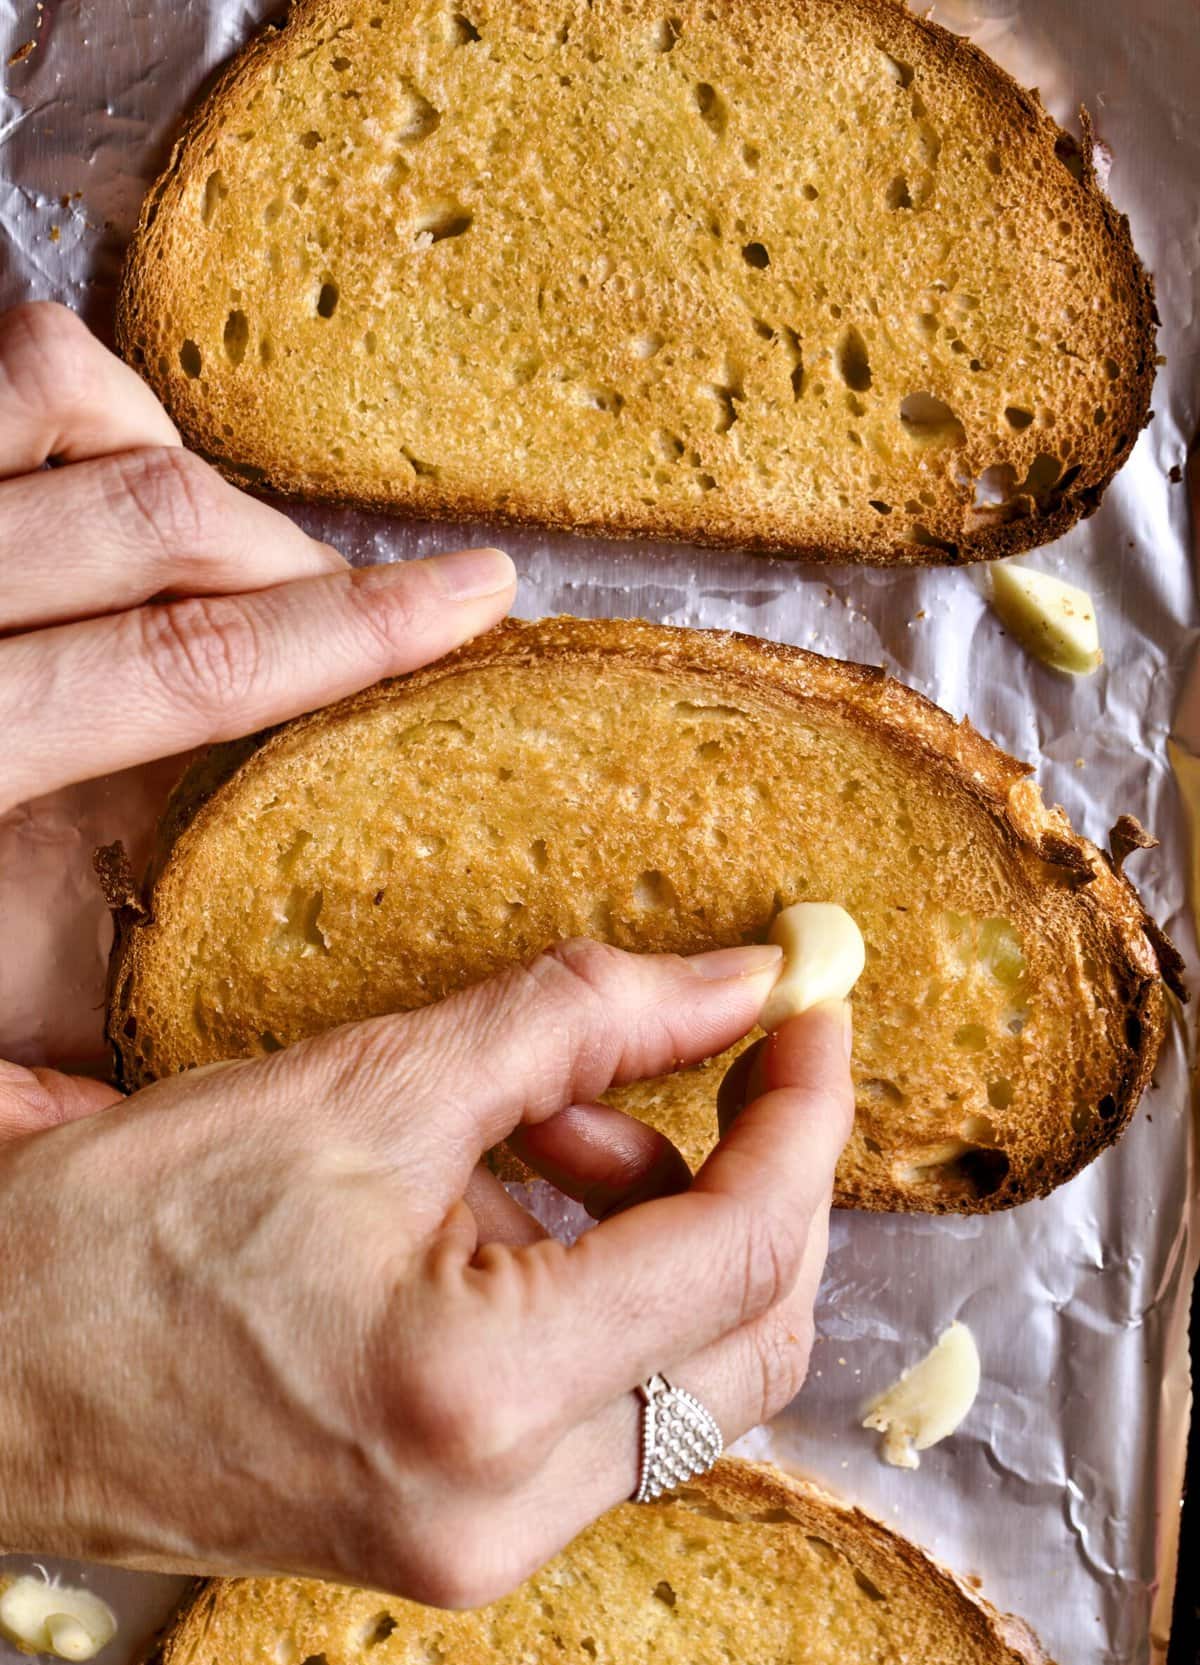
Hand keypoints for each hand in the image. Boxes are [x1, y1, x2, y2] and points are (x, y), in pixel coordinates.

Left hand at [0, 301, 514, 1066]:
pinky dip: (91, 404)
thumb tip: (278, 973)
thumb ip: (119, 962)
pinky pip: (7, 367)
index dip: (352, 632)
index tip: (473, 600)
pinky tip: (115, 486)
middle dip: (293, 564)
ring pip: (69, 391)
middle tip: (358, 618)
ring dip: (184, 466)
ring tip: (224, 551)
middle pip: (152, 516)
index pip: (187, 664)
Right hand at [0, 943, 851, 1606]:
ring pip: (686, 1387)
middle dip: (758, 1182)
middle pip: (748, 1340)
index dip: (804, 1110)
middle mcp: (502, 1508)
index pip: (745, 1246)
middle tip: (724, 1064)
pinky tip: (518, 1206)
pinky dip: (603, 1298)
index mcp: (482, 1388)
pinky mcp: (450, 1539)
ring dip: (670, 1237)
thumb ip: (580, 1022)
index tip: (810, 1012)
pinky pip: (601, 1418)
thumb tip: (739, 980)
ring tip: (562, 1126)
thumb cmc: (117, 1231)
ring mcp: (479, 1547)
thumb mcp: (365, 1086)